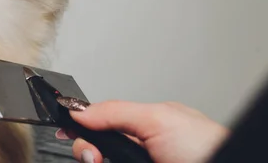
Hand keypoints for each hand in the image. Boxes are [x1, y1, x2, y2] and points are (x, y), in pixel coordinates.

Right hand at [56, 100, 228, 162]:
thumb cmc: (207, 149)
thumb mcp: (158, 119)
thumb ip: (116, 111)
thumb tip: (79, 110)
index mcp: (146, 125)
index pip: (101, 121)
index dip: (80, 125)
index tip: (61, 129)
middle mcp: (141, 149)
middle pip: (96, 146)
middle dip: (86, 148)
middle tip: (93, 156)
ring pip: (100, 160)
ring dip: (91, 158)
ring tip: (98, 161)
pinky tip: (100, 162)